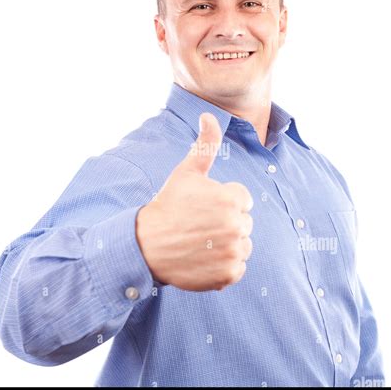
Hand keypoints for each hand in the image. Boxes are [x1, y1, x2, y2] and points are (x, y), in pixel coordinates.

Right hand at [136, 112, 252, 290]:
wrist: (146, 245)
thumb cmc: (168, 205)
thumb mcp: (186, 172)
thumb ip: (205, 144)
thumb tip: (209, 114)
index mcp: (233, 198)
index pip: (242, 200)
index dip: (222, 203)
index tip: (202, 208)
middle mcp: (237, 225)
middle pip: (243, 224)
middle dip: (225, 224)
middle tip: (199, 226)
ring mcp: (233, 252)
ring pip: (242, 246)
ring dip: (226, 246)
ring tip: (201, 243)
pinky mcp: (228, 275)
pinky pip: (237, 269)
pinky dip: (223, 267)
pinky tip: (203, 259)